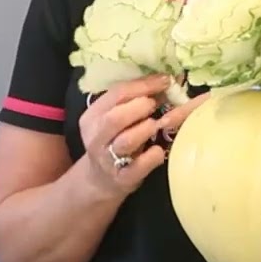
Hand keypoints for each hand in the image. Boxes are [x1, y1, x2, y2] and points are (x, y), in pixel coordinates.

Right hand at [78, 74, 175, 196]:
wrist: (101, 181)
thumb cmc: (114, 141)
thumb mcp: (115, 118)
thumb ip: (133, 100)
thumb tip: (167, 81)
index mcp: (93, 116)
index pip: (116, 94)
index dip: (144, 85)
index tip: (166, 80)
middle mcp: (97, 137)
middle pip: (116, 118)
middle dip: (141, 107)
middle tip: (156, 105)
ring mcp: (109, 159)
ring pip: (127, 141)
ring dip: (146, 129)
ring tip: (156, 125)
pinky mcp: (123, 178)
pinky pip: (140, 166)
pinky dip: (153, 156)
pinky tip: (159, 150)